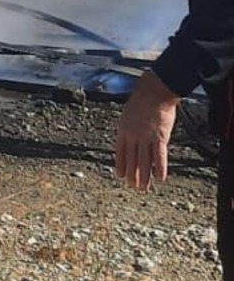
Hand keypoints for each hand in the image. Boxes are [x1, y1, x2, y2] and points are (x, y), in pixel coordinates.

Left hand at [114, 70, 179, 189]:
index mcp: (123, 130)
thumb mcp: (128, 115)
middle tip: (133, 187)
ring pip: (144, 161)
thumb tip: (130, 137)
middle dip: (132, 174)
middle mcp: (132, 136)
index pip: (120, 152)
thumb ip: (129, 128)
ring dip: (144, 176)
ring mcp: (146, 137)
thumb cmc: (141, 101)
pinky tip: (160, 178)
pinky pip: (159, 155)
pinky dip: (160, 167)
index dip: (121, 165)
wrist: (153, 92)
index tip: (120, 176)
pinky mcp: (160, 137)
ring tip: (143, 187)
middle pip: (132, 159)